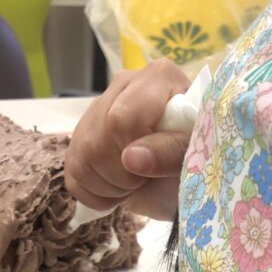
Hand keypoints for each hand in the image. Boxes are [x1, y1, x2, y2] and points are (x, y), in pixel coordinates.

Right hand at [65, 60, 190, 221]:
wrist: (186, 181)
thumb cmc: (200, 163)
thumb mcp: (198, 158)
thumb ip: (170, 153)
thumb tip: (130, 157)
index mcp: (158, 78)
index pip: (122, 119)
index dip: (133, 153)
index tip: (155, 168)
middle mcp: (124, 83)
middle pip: (96, 139)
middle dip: (122, 175)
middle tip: (147, 179)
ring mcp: (99, 108)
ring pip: (80, 157)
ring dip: (109, 186)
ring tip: (135, 183)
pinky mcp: (82, 135)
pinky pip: (71, 171)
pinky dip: (94, 193)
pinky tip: (117, 188)